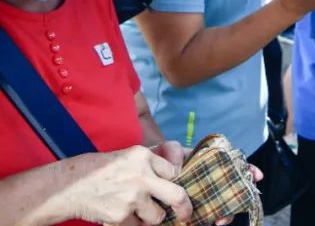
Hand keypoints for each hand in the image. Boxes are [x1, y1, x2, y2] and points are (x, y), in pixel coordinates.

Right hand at [64, 146, 191, 224]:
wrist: (69, 186)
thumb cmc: (101, 170)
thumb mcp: (129, 156)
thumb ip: (154, 162)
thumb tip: (182, 162)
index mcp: (143, 156)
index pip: (174, 172)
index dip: (175, 181)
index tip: (177, 187)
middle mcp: (141, 176)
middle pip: (177, 196)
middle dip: (185, 208)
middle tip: (186, 214)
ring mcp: (131, 197)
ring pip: (157, 216)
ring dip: (151, 216)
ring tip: (137, 209)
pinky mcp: (120, 216)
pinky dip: (132, 223)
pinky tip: (120, 213)